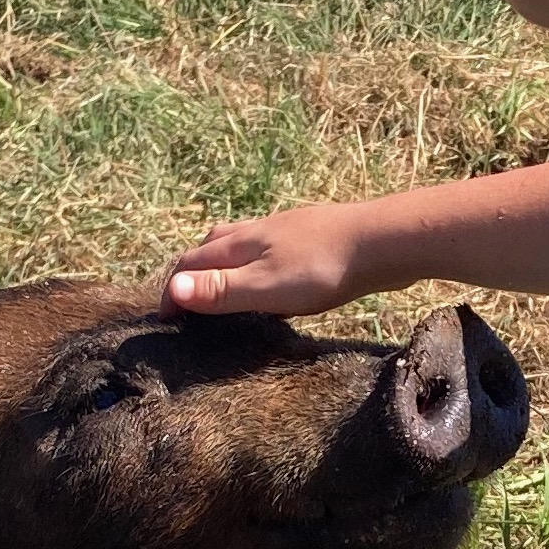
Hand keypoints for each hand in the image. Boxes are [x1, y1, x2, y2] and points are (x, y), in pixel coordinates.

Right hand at [166, 202, 372, 317]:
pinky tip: (274, 280)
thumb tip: (172, 289)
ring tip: (225, 288)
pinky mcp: (313, 237)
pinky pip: (270, 249)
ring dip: (224, 264)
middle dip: (193, 270)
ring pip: (242, 243)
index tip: (166, 318)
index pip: (189, 261)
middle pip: (211, 245)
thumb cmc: (323, 268)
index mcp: (240, 243)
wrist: (383, 242)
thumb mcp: (265, 287)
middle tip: (188, 300)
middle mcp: (257, 230)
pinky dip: (256, 264)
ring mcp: (286, 231)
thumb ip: (220, 290)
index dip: (173, 288)